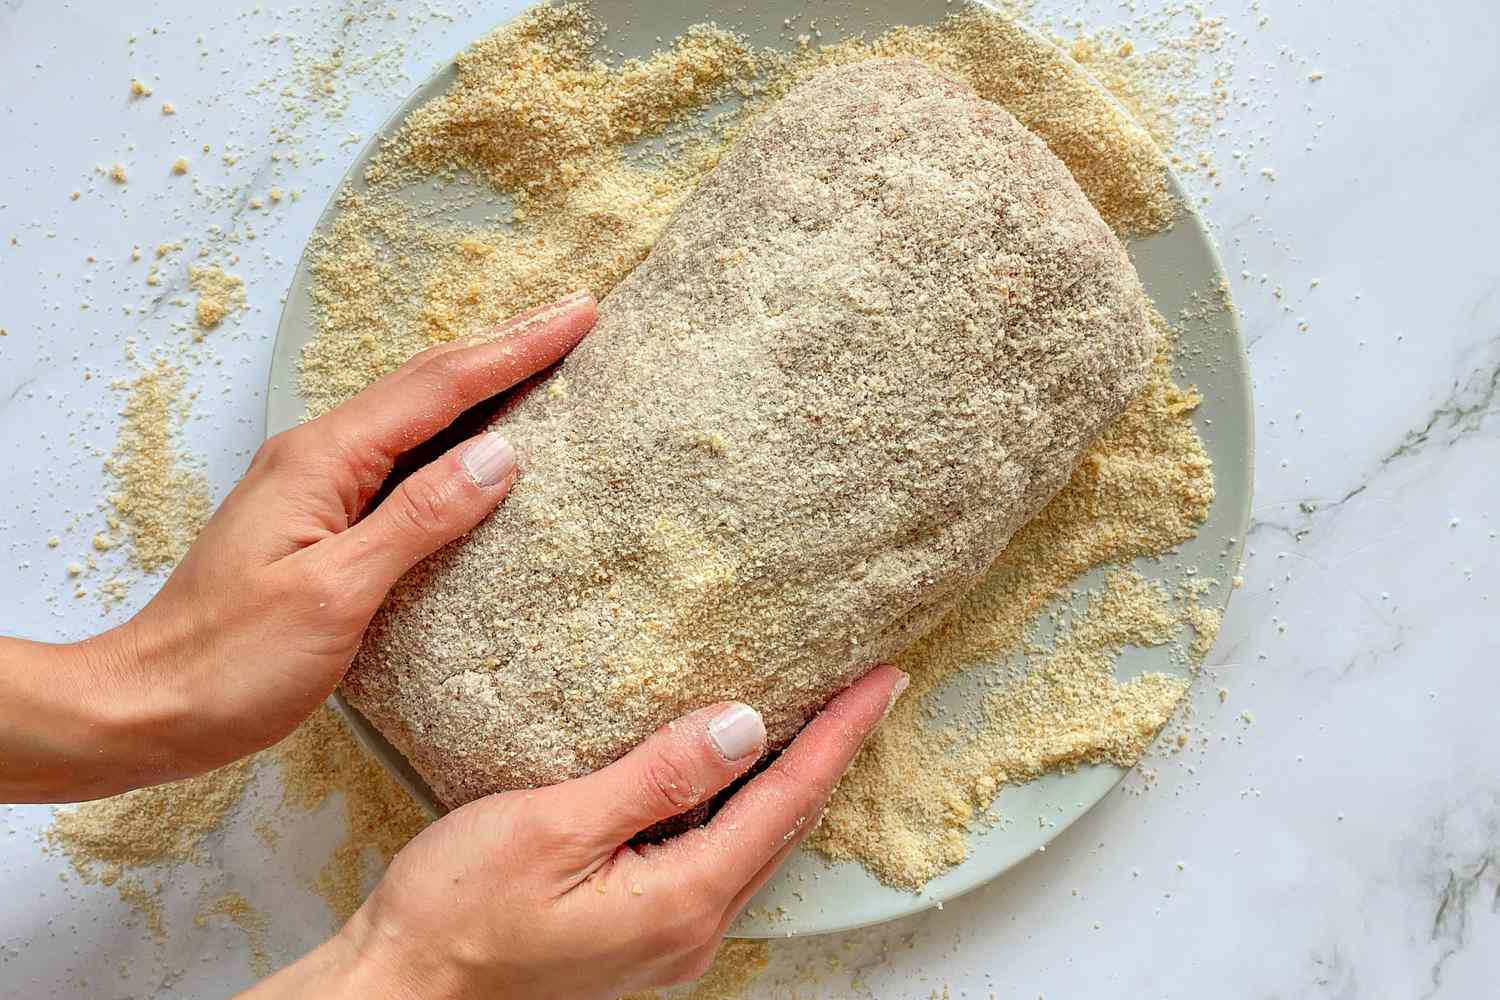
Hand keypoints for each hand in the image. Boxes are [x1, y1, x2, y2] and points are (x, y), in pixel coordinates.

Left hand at [0, 291, 595, 800]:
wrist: (146, 706)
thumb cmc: (231, 661)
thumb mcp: (335, 592)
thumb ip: (419, 519)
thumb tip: (501, 455)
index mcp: (324, 460)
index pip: (440, 387)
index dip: (515, 349)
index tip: (578, 315)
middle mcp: (318, 456)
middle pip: (428, 383)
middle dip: (506, 347)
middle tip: (575, 317)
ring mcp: (316, 485)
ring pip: (415, 415)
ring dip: (482, 382)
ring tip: (544, 360)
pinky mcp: (319, 520)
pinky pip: (401, 457)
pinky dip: (453, 434)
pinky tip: (479, 443)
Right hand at [242, 665, 906, 999]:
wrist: (402, 993)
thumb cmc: (458, 914)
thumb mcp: (556, 826)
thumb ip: (657, 778)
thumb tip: (744, 727)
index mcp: (683, 898)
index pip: (788, 797)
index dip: (842, 733)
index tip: (884, 681)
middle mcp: (692, 927)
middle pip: (785, 825)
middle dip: (832, 754)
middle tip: (867, 691)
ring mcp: (668, 938)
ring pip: (755, 845)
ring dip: (791, 782)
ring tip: (819, 723)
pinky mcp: (639, 936)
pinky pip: (716, 862)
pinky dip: (742, 811)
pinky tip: (731, 780)